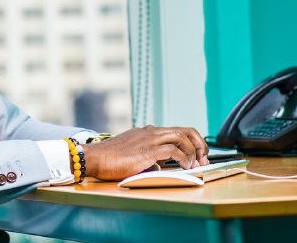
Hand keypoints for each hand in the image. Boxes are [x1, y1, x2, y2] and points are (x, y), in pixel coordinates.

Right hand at [82, 126, 208, 180]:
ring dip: (192, 150)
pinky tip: (185, 167)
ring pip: (180, 136)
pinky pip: (173, 151)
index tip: (196, 154)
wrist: (94, 158)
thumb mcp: (132, 155)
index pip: (175, 131)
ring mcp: (149, 139)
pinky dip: (183, 158)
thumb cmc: (109, 159)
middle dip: (198, 143)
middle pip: (183, 130)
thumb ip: (147, 156)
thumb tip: (158, 165)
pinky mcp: (147, 150)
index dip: (190, 141)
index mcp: (147, 132)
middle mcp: (150, 132)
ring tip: (196, 163)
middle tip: (203, 157)